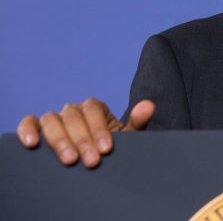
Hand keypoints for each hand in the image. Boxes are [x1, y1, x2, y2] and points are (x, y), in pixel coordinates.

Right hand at [16, 98, 154, 167]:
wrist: (98, 160)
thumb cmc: (112, 148)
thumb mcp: (128, 137)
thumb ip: (138, 121)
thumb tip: (149, 105)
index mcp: (95, 108)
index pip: (94, 110)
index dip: (99, 129)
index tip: (106, 149)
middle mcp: (73, 110)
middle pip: (73, 118)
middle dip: (83, 140)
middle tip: (92, 162)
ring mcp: (55, 119)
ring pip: (51, 120)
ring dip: (60, 141)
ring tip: (70, 160)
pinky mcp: (38, 129)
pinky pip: (30, 123)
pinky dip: (28, 130)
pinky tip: (32, 144)